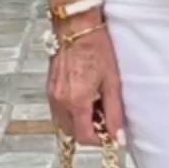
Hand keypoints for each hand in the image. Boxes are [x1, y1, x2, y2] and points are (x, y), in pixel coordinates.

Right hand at [47, 24, 125, 146]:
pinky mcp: (49, 88)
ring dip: (80, 121)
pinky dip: (72, 110)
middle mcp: (60, 102)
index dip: (100, 140)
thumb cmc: (97, 48)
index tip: (110, 133)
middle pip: (72, 133)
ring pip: (64, 123)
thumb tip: (118, 137)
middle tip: (105, 117)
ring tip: (96, 104)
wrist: (76, 27)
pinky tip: (85, 96)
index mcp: (76, 102)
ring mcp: (52, 95)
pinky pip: (60, 110)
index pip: (85, 137)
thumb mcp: (112, 82)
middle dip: (89, 131)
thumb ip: (115, 113)